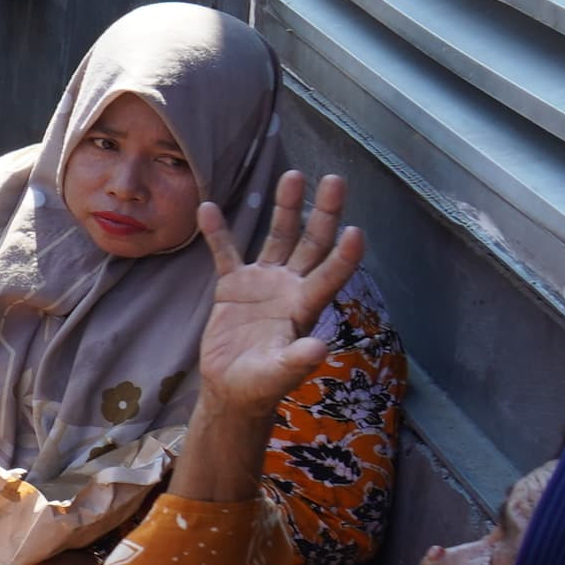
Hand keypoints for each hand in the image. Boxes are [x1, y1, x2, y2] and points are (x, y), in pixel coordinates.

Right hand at [194, 170, 358, 424]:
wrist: (232, 388)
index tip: (356, 231)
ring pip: (278, 237)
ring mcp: (263, 283)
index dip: (344, 257)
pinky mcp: (234, 286)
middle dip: (324, 212)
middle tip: (335, 180)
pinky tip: (208, 208)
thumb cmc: (261, 385)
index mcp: (305, 307)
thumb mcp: (278, 375)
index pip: (330, 275)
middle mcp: (290, 287)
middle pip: (312, 243)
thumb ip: (296, 360)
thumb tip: (320, 347)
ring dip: (285, 208)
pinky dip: (218, 232)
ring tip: (291, 176)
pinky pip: (226, 253)